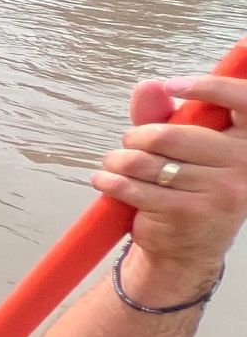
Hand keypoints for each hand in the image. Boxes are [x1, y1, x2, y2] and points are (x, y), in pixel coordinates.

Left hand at [91, 74, 246, 277]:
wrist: (187, 251)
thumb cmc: (187, 190)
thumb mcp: (183, 150)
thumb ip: (166, 115)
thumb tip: (149, 86)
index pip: (245, 101)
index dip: (211, 87)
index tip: (175, 85)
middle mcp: (243, 166)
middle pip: (170, 135)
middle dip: (137, 137)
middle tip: (129, 143)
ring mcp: (219, 192)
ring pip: (146, 161)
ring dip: (119, 160)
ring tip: (115, 164)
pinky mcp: (187, 212)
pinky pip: (134, 186)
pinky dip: (110, 181)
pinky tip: (104, 180)